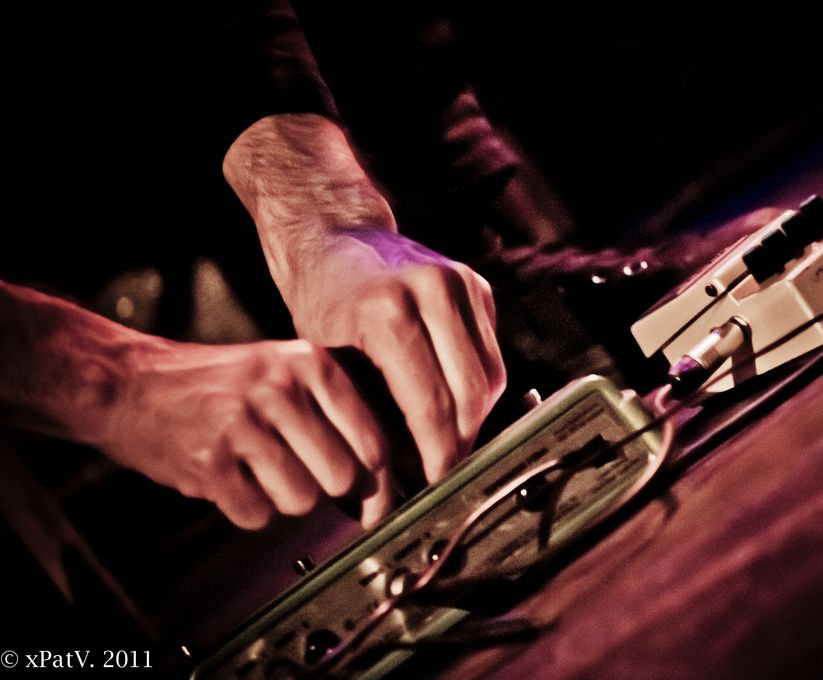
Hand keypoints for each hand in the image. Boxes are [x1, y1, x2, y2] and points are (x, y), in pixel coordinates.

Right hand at [99, 337, 395, 528]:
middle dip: (324, 488)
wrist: (130, 382)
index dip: (380, 483)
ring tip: (256, 469)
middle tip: (297, 474)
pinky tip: (229, 478)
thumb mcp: (284, 369)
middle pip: (342, 477)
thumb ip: (335, 410)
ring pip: (302, 500)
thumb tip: (383, 477)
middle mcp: (282, 389)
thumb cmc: (220, 384)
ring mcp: (244, 423)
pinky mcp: (210, 460)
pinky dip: (246, 508)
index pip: (373, 440)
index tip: (377, 504)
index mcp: (311, 363)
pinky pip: (257, 514)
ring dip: (282, 498)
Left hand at [224, 114, 506, 484]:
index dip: (437, 453)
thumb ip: (363, 419)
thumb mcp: (329, 362)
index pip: (430, 404)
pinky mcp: (478, 284)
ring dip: (476, 418)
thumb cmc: (323, 302)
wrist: (338, 235)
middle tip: (446, 474)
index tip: (435, 485)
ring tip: (451, 445)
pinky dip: (479, 388)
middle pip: (469, 393)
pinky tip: (456, 408)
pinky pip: (492, 353)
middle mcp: (432, 290)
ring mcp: (461, 283)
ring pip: (490, 376)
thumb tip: (380, 494)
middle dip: (461, 442)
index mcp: (387, 312)